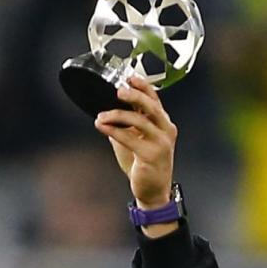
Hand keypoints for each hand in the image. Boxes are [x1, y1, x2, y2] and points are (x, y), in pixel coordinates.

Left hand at [93, 76, 176, 210]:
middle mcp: (165, 130)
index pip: (155, 100)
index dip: (143, 86)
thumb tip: (106, 111)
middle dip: (135, 95)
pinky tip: (101, 127)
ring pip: (140, 121)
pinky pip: (130, 138)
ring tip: (101, 116)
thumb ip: (125, 125)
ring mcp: (161, 142)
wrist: (152, 190)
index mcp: (163, 124)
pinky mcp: (151, 155)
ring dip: (117, 115)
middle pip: (151, 106)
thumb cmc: (143, 164)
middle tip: (118, 90)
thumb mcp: (134, 140)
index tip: (129, 77)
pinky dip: (114, 131)